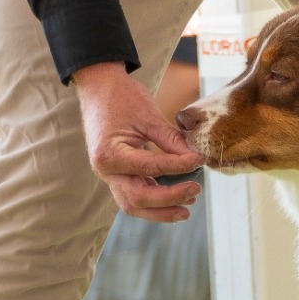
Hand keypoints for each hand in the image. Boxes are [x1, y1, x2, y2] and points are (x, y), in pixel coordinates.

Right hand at [72, 62, 203, 220]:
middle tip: (195, 191)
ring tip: (187, 209)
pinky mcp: (116, 175)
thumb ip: (171, 140)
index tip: (199, 160)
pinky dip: (154, 202)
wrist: (99, 88)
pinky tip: (175, 200)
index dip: (178, 166)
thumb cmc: (121, 98)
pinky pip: (133, 196)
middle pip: (139, 198)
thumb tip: (196, 158)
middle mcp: (105, 171)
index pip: (151, 167)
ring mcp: (109, 175)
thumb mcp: (149, 116)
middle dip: (169, 199)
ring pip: (133, 205)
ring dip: (160, 211)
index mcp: (110, 154)